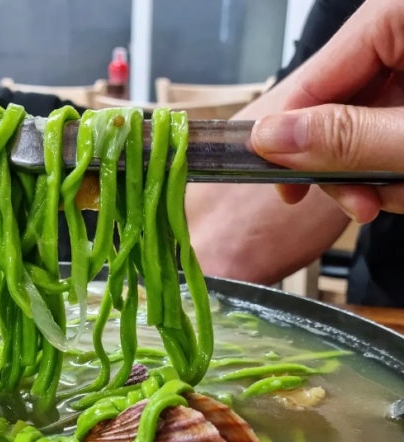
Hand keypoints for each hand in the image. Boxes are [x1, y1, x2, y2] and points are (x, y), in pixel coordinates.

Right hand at [249, 0, 403, 222]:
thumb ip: (347, 137)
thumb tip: (270, 138)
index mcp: (400, 11)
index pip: (318, 75)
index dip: (293, 137)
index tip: (284, 186)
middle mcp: (403, 24)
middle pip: (341, 99)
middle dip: (349, 162)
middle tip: (363, 204)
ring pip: (367, 114)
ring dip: (376, 166)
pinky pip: (392, 116)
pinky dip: (396, 154)